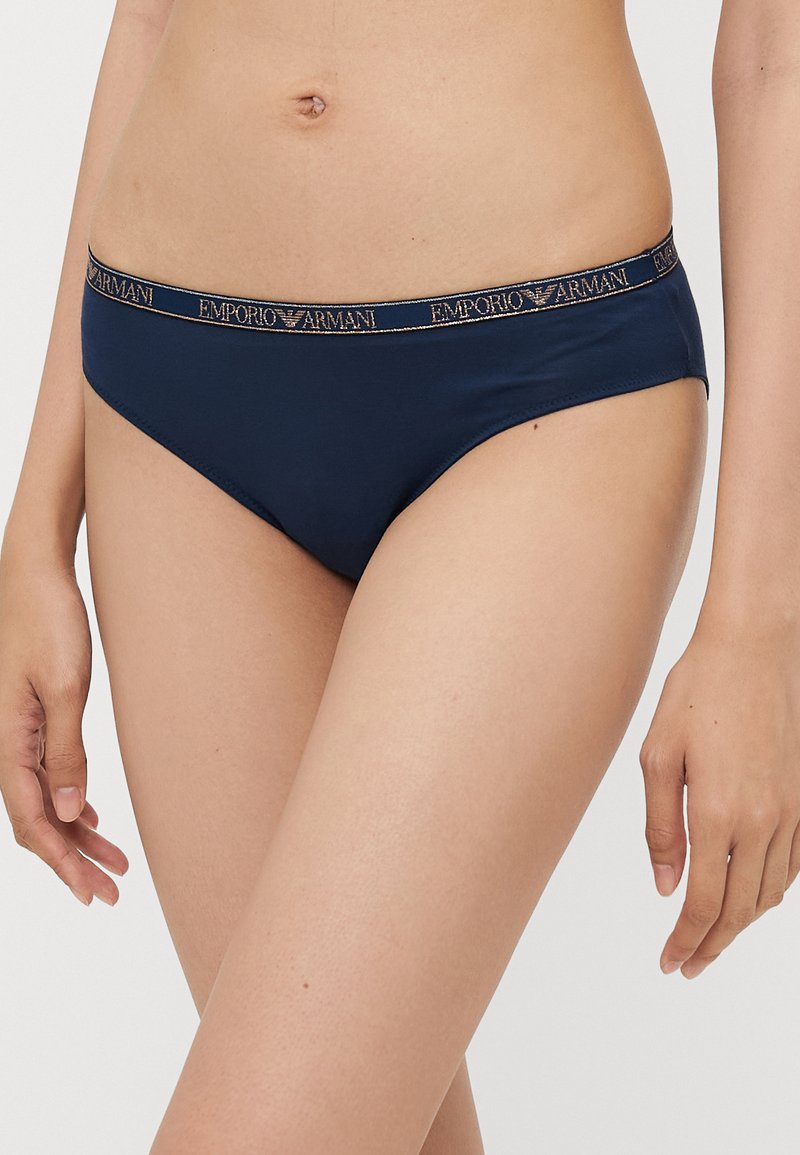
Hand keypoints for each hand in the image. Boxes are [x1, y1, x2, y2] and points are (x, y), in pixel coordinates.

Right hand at [0, 550, 127, 904]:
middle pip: (37, 821)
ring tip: (114, 864)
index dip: (62, 863)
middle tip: (111, 891)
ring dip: (77, 836)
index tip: (92, 892)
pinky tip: (93, 817)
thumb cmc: (48, 622)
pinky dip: (71, 804)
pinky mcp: (32, 718)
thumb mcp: (65, 687)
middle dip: (72, 861)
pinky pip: (45, 776)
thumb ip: (66, 750)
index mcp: (8, 743)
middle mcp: (6, 744)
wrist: (35, 574)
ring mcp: (17, 733)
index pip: (33, 821)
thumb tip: (72, 813)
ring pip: (45, 801)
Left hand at [639, 609, 799, 978]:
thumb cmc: (697, 691)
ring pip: (769, 893)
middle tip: (686, 966)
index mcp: (719, 813)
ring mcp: (790, 811)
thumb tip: (665, 887)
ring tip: (712, 939)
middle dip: (712, 945)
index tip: (669, 963)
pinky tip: (748, 896)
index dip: (686, 941)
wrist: (754, 647)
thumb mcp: (658, 756)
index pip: (705, 904)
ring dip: (740, 924)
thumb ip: (661, 828)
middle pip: (741, 910)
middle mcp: (763, 821)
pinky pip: (792, 866)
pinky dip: (769, 893)